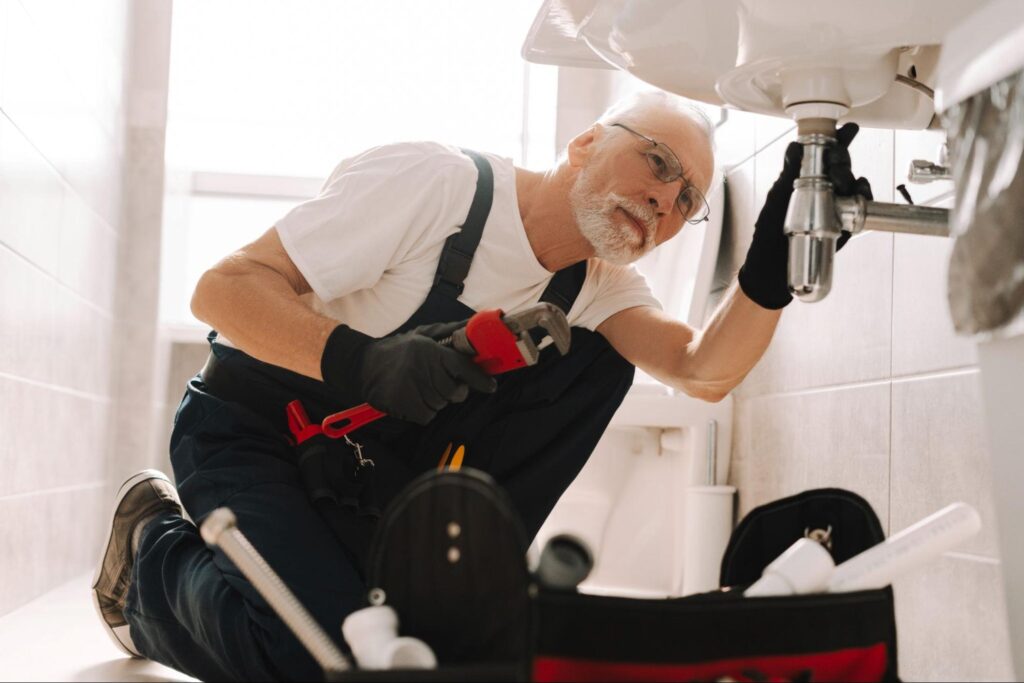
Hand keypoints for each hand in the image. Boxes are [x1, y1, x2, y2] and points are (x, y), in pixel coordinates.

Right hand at [322, 321, 496, 424]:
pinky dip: (424, 410)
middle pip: (455, 391)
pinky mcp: (404, 405)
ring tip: (422, 386)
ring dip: (436, 399)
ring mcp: (413, 388)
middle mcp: (423, 369)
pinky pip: (427, 416)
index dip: (479, 379)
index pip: (463, 368)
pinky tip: (414, 397)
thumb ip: (451, 332)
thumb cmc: (399, 350)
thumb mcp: (424, 335)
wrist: (364, 365)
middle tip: (441, 382)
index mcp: (431, 351)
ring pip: (442, 404)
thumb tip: (475, 325)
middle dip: (454, 390)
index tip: (491, 385)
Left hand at [738, 122, 872, 308]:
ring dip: (851, 175)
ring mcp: (836, 206)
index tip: (846, 129)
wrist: (773, 270)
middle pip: (841, 165)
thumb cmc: (768, 235)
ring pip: (853, 182)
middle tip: (836, 159)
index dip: (836, 140)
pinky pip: (860, 205)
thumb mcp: (776, 201)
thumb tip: (794, 147)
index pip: (823, 154)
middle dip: (842, 156)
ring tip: (840, 178)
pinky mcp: (845, 223)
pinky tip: (859, 191)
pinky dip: (863, 195)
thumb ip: (787, 175)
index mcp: (804, 181)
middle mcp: (823, 190)